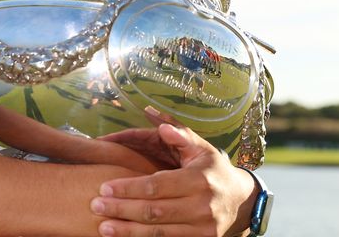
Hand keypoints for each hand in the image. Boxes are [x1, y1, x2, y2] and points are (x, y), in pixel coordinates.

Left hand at [91, 123, 256, 236]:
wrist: (243, 202)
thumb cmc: (214, 170)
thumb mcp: (201, 149)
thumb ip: (178, 134)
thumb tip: (152, 114)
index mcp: (199, 179)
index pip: (156, 186)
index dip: (128, 188)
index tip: (104, 187)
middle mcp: (202, 206)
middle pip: (154, 211)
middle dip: (122, 209)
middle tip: (96, 206)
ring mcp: (203, 229)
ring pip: (159, 233)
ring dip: (128, 231)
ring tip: (103, 227)